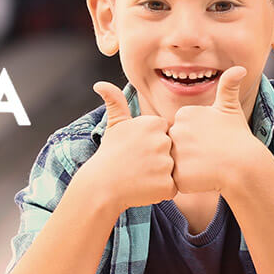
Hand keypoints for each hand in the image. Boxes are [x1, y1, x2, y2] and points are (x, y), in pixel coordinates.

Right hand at [86, 80, 175, 210]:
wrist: (100, 186)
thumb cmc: (110, 154)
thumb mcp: (114, 126)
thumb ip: (116, 103)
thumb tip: (100, 83)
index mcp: (154, 123)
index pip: (165, 132)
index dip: (152, 142)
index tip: (138, 149)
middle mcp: (162, 141)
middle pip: (171, 150)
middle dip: (158, 158)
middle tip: (139, 164)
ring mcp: (166, 164)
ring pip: (173, 169)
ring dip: (160, 174)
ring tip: (141, 175)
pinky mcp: (167, 185)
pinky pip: (172, 187)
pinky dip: (161, 190)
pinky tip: (145, 187)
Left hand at [168, 66, 262, 193]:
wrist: (245, 167)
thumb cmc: (238, 138)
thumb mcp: (231, 109)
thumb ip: (228, 87)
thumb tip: (240, 68)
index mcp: (184, 114)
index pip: (182, 130)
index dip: (196, 139)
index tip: (210, 141)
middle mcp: (175, 131)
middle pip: (176, 146)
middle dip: (190, 153)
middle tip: (210, 155)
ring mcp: (175, 154)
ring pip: (175, 163)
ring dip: (189, 167)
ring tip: (207, 167)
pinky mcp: (178, 176)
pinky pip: (177, 181)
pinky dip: (189, 182)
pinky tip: (204, 178)